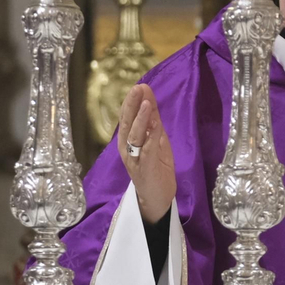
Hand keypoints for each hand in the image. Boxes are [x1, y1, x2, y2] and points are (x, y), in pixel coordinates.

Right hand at [117, 84, 176, 223]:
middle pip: (127, 124)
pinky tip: (156, 125)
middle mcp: (126, 149)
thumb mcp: (156, 140)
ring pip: (134, 137)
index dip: (132, 102)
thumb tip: (148, 98)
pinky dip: (152, 137)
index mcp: (127, 141)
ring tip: (147, 104)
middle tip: (138, 88)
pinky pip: (147, 151)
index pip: (128, 118)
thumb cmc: (156, 168)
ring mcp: (134, 160)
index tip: (140, 86)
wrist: (157, 198)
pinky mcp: (144, 170)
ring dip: (141, 119)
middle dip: (132, 105)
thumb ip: (152, 122)